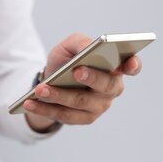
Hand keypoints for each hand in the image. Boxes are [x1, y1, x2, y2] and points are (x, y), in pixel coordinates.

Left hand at [24, 33, 141, 130]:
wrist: (52, 80)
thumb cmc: (67, 61)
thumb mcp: (70, 46)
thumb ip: (80, 42)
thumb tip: (88, 47)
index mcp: (115, 67)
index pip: (132, 66)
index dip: (133, 65)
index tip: (128, 62)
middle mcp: (112, 88)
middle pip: (105, 85)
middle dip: (91, 77)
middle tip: (76, 71)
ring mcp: (100, 106)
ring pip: (80, 102)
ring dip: (58, 96)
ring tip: (40, 90)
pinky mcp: (84, 119)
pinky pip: (65, 115)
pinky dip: (45, 109)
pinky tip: (30, 103)